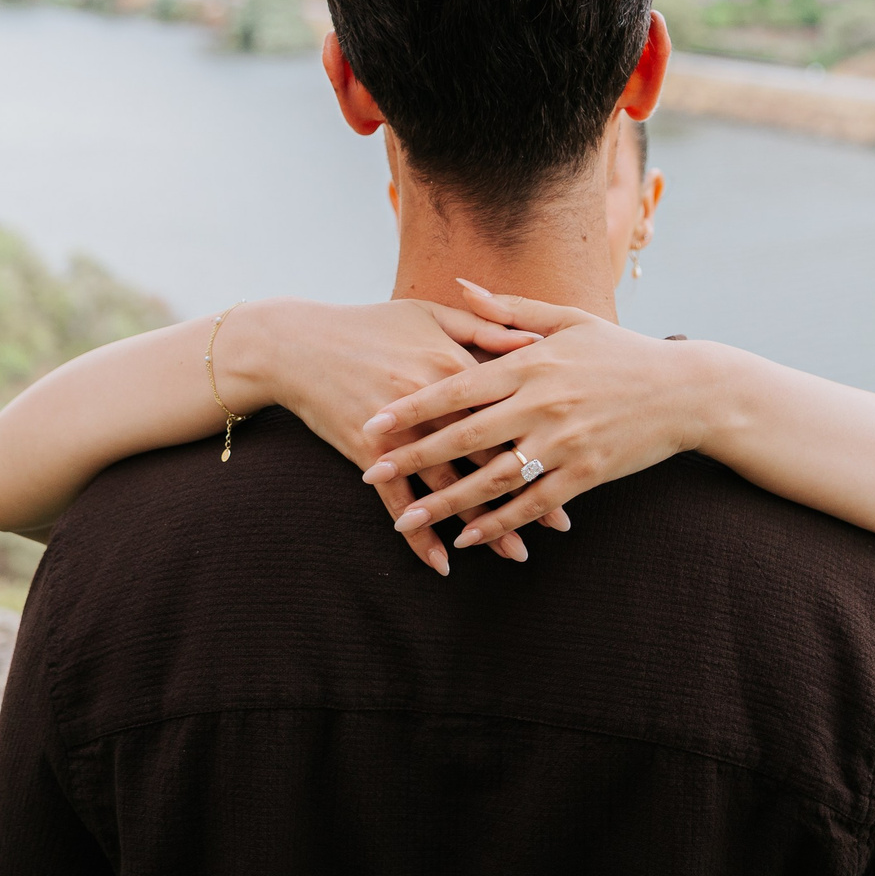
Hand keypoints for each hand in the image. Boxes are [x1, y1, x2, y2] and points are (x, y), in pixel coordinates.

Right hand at [234, 297, 555, 573]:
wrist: (296, 343)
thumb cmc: (370, 324)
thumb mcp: (428, 314)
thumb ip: (483, 325)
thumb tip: (534, 341)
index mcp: (450, 361)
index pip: (509, 405)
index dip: (544, 435)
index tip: (578, 459)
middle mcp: (429, 400)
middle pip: (487, 452)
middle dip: (525, 490)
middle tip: (559, 523)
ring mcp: (397, 431)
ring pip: (448, 485)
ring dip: (482, 523)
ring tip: (515, 554)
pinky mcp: (366, 453)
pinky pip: (398, 501)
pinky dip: (419, 534)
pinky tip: (442, 561)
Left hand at [358, 281, 735, 548]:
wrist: (684, 391)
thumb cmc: (621, 351)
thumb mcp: (567, 321)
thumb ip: (508, 310)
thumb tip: (460, 285)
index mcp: (530, 363)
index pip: (457, 387)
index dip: (411, 408)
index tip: (372, 423)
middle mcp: (541, 404)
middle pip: (463, 435)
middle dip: (412, 458)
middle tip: (368, 474)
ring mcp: (563, 442)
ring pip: (491, 479)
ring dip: (444, 504)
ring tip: (405, 520)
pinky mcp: (585, 474)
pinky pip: (531, 504)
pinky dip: (496, 524)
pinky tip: (466, 539)